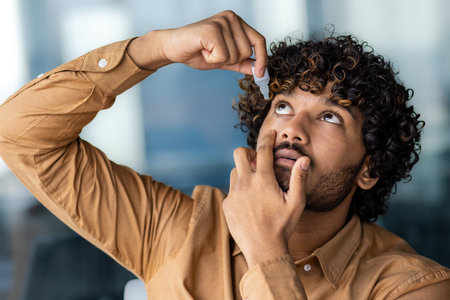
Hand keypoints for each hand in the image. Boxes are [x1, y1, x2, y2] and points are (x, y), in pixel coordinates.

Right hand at [128, 10, 266, 75]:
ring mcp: (222, 22)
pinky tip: (202, 50)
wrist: (173, 48)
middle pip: (247, 51)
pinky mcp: (213, 29)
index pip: (259, 40)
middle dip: (230, 60)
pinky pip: (223, 56)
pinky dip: (212, 59)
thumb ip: (242, 63)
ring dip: (219, 59)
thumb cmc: (197, 51)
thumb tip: (259, 70)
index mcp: (237, 22)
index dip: (263, 58)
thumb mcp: (224, 59)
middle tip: (213, 52)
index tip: (261, 73)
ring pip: (235, 55)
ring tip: (206, 50)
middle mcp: (232, 18)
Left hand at [222, 130, 309, 267]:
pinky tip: (249, 202)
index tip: (270, 134)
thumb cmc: (282, 226)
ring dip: (243, 172)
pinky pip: (231, 189)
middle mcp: (245, 183)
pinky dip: (239, 190)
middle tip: (257, 162)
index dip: (267, 138)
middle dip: (248, 152)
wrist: (263, 249)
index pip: (262, 150)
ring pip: (234, 171)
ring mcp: (234, 194)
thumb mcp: (296, 203)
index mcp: (263, 180)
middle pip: (239, 153)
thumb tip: (304, 160)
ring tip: (255, 184)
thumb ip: (299, 179)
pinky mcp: (227, 204)